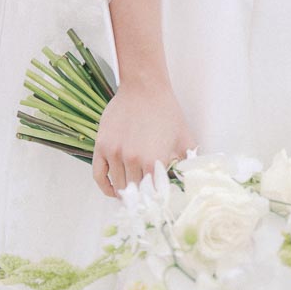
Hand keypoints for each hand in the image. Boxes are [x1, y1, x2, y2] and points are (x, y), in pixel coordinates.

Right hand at [92, 76, 196, 197]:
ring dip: (124, 192)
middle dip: (141, 197)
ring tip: (131, 194)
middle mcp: (132, 160)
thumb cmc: (166, 110)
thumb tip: (192, 182)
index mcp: (154, 161)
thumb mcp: (184, 138)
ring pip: (117, 185)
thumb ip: (190, 162)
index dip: (155, 200)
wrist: (144, 87)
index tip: (157, 202)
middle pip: (134, 192)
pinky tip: (113, 190)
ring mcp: (115, 153)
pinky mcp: (102, 145)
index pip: (152, 195)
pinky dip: (105, 187)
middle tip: (145, 198)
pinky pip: (98, 175)